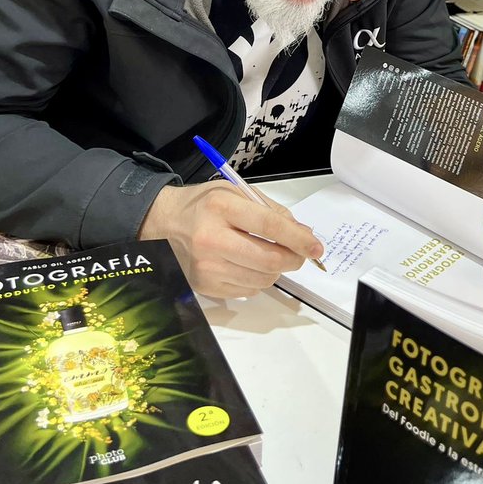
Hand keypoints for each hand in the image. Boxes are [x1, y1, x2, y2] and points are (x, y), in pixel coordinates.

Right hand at [138, 179, 323, 298]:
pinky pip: (247, 291)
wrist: (166, 223)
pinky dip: (257, 280)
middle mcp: (210, 239)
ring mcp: (206, 267)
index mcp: (220, 207)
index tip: (316, 246)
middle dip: (293, 259)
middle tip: (300, 254)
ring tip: (269, 256)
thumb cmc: (204, 204)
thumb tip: (302, 234)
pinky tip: (247, 265)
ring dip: (276, 270)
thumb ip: (270, 211)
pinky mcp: (204, 286)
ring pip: (262, 279)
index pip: (269, 226)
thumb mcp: (235, 193)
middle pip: (268, 259)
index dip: (298, 238)